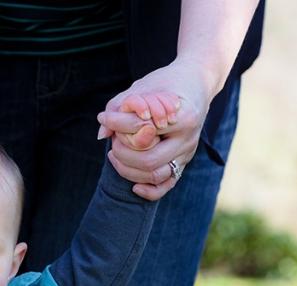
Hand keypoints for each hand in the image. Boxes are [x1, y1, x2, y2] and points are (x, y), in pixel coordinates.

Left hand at [97, 58, 211, 199]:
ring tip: (115, 155)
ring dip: (129, 171)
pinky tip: (134, 186)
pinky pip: (167, 185)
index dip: (119, 126)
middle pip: (149, 160)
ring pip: (156, 176)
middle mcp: (188, 139)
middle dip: (123, 154)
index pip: (144, 131)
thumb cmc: (165, 84)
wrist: (194, 83)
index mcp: (184, 117)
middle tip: (113, 142)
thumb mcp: (142, 87)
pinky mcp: (183, 163)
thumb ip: (118, 107)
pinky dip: (149, 191)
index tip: (106, 117)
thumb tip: (101, 134)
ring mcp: (187, 153)